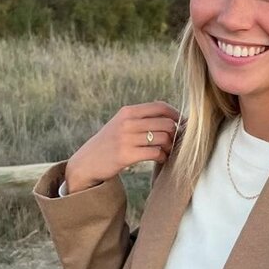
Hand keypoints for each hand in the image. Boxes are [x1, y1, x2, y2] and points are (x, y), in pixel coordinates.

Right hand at [64, 101, 181, 192]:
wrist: (87, 162)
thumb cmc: (109, 143)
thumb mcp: (121, 123)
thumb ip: (141, 118)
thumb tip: (171, 117)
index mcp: (127, 112)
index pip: (160, 106)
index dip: (175, 114)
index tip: (181, 123)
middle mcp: (127, 123)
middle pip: (166, 123)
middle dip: (175, 133)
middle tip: (174, 142)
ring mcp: (126, 139)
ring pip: (163, 138)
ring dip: (170, 147)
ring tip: (166, 151)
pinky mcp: (126, 155)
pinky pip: (156, 153)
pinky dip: (163, 157)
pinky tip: (160, 159)